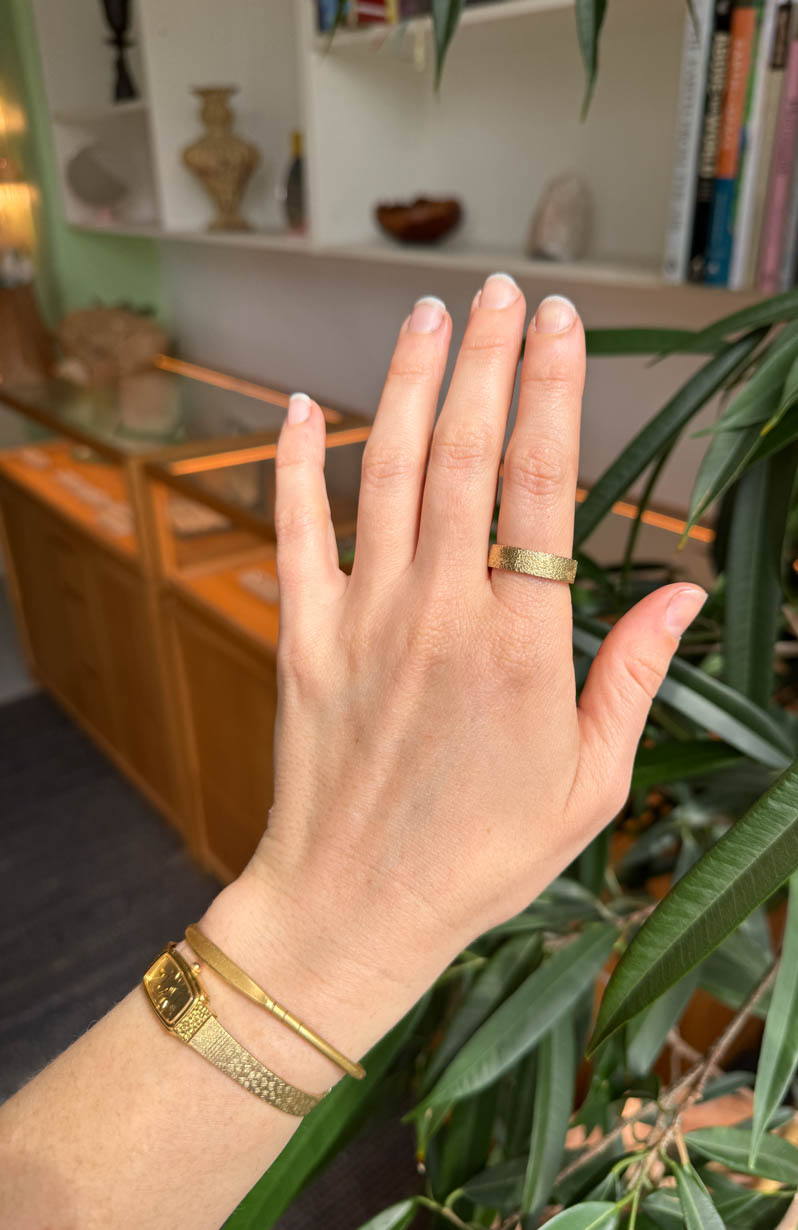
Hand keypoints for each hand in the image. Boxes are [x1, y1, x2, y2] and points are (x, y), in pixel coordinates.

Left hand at [209, 275, 704, 1064]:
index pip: (541, 485)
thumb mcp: (590, 781)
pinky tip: (294, 402)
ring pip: (384, 471)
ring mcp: (363, 617)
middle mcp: (439, 611)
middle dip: (486, 359)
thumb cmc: (481, 856)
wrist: (356, 908)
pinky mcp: (302, 636)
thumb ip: (632, 675)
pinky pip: (293, 529)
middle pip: (464, 453)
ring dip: (406, 383)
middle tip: (501, 287)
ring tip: (427, 313)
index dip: (551, 391)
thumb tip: (683, 594)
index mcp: (520, 643)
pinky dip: (291, 460)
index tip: (559, 323)